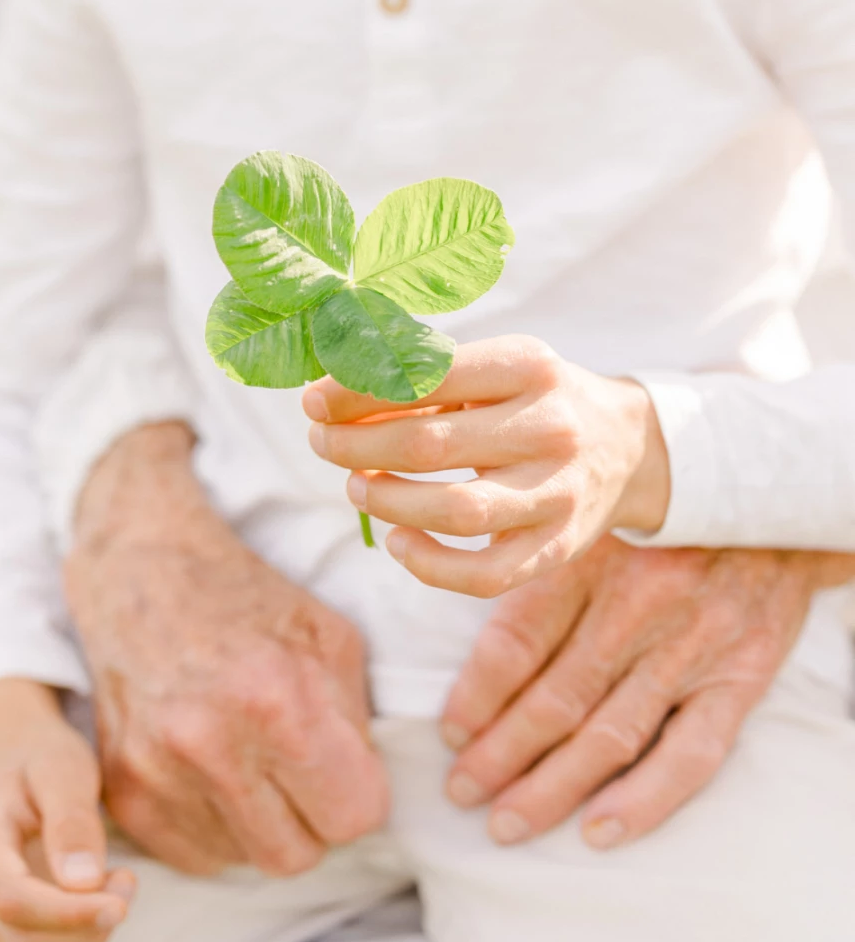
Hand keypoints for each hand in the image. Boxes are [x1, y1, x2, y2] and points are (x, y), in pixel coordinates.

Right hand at [0, 679, 134, 941]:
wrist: (15, 759)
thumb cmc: (41, 759)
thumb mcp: (64, 770)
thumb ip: (72, 822)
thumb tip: (82, 884)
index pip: (11, 900)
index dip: (69, 915)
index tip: (121, 902)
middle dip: (85, 929)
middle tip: (125, 883)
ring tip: (112, 891)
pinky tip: (92, 912)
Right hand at [65, 423, 387, 878]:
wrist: (141, 574)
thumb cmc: (248, 602)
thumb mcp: (330, 639)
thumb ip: (356, 724)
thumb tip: (364, 793)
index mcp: (277, 700)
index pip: (352, 817)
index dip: (358, 794)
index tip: (345, 768)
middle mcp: (210, 744)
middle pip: (297, 856)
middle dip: (311, 820)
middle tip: (300, 772)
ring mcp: (157, 773)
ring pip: (245, 861)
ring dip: (261, 825)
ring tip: (250, 762)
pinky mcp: (123, 794)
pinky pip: (195, 859)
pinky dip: (215, 829)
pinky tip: (212, 773)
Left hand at [305, 337, 670, 598]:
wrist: (628, 448)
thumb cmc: (534, 402)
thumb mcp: (496, 369)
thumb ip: (425, 377)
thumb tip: (332, 399)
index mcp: (529, 367)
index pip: (428, 376)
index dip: (359, 391)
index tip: (314, 401)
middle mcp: (550, 428)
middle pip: (430, 445)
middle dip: (357, 447)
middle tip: (323, 443)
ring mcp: (558, 494)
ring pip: (456, 511)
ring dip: (388, 502)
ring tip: (355, 486)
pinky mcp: (557, 549)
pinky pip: (483, 575)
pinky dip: (428, 565)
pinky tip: (398, 541)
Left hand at [440, 536, 854, 848]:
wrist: (775, 501)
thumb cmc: (661, 514)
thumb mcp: (588, 510)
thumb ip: (526, 549)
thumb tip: (445, 577)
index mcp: (589, 558)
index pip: (517, 640)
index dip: (475, 695)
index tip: (449, 733)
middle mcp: (638, 604)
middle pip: (555, 698)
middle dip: (499, 755)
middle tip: (460, 792)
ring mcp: (691, 647)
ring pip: (609, 735)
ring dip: (551, 788)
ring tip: (505, 825)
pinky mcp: (739, 678)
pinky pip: (690, 754)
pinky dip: (644, 800)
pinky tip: (598, 832)